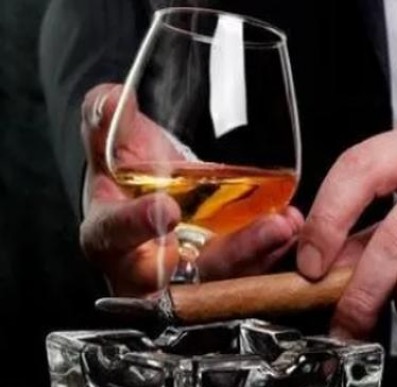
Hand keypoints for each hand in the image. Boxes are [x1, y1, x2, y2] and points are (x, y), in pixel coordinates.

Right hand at [80, 83, 302, 295]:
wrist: (154, 196)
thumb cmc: (127, 175)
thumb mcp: (113, 145)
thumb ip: (105, 121)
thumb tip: (112, 99)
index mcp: (109, 235)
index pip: (113, 236)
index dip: (135, 226)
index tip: (166, 209)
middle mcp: (149, 268)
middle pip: (184, 275)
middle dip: (230, 254)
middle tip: (267, 229)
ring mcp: (191, 273)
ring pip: (225, 276)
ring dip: (261, 252)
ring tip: (287, 224)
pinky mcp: (222, 270)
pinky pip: (248, 270)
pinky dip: (272, 250)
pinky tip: (291, 223)